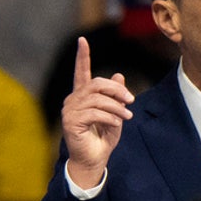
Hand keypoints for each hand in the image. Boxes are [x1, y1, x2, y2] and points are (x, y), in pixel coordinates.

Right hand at [62, 37, 133, 187]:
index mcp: (82, 96)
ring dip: (116, 107)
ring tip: (126, 116)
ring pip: (97, 99)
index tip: (82, 40)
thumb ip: (116, 96)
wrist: (94, 160)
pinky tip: (117, 123)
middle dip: (116, 90)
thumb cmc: (103, 138)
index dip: (82, 56)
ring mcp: (70, 111)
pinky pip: (95, 113)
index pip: (81, 72)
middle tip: (130, 100)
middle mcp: (73, 100)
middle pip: (96, 83)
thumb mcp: (115, 113)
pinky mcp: (71, 122)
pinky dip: (110, 117)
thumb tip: (120, 75)